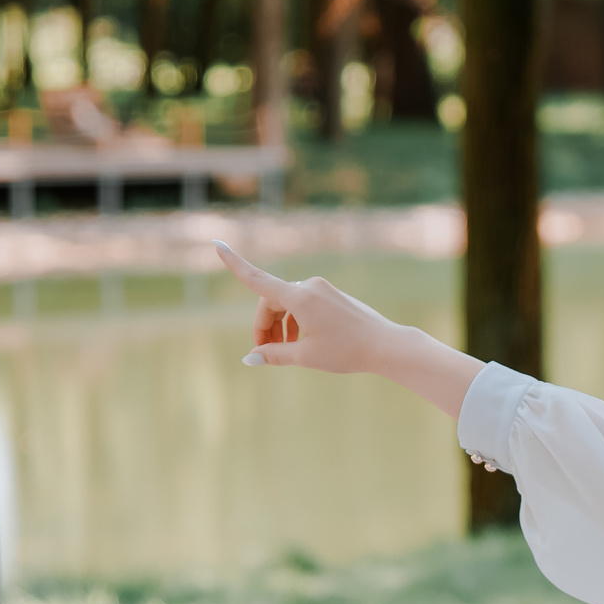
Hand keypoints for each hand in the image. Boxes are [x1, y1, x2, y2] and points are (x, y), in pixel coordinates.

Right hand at [219, 242, 402, 375]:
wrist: (386, 345)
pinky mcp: (332, 295)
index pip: (257, 280)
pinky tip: (304, 343)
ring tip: (287, 351)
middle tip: (265, 353)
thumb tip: (250, 358)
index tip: (217, 245)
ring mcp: (322, 289)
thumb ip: (274, 354)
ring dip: (281, 326)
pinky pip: (304, 305)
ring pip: (288, 305)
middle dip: (265, 326)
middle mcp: (309, 286)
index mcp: (299, 297)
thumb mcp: (305, 356)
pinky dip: (297, 322)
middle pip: (271, 302)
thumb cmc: (347, 351)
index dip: (234, 264)